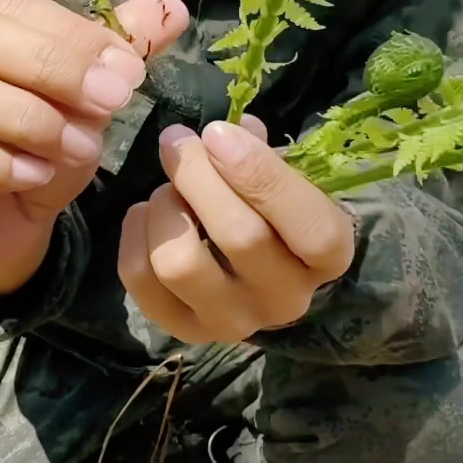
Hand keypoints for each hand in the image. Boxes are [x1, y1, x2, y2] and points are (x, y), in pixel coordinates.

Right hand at [0, 0, 187, 296]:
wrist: (7, 229)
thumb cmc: (41, 151)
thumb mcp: (87, 102)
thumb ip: (120, 52)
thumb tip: (172, 9)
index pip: (12, 7)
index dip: (71, 35)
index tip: (129, 72)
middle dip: (49, 67)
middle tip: (110, 104)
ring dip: (20, 116)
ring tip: (73, 148)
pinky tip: (34, 177)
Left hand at [118, 117, 355, 345]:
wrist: (256, 276)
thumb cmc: (276, 214)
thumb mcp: (287, 180)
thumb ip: (262, 154)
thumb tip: (228, 131)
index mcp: (327, 259)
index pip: (310, 228)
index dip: (261, 174)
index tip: (218, 133)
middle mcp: (286, 299)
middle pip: (239, 236)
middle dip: (198, 176)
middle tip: (177, 142)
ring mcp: (234, 322)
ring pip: (182, 264)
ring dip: (166, 209)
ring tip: (166, 189)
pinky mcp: (186, 331)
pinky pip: (143, 283)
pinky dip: (134, 237)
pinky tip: (144, 214)